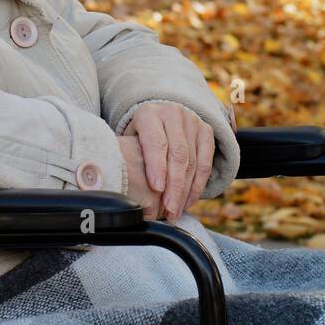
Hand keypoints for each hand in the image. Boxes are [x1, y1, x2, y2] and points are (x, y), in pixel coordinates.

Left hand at [123, 102, 214, 222]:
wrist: (158, 116)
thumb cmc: (137, 136)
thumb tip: (118, 185)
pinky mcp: (206, 131)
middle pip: (178, 154)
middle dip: (175, 186)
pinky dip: (199, 185)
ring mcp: (192, 121)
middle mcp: (173, 113)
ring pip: (193, 161)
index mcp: (149, 113)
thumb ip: (126, 157)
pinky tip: (189, 201)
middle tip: (170, 210)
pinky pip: (206, 162)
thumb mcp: (128, 140)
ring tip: (177, 210)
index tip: (156, 189)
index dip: (157, 166)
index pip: (156, 142)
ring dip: (187, 191)